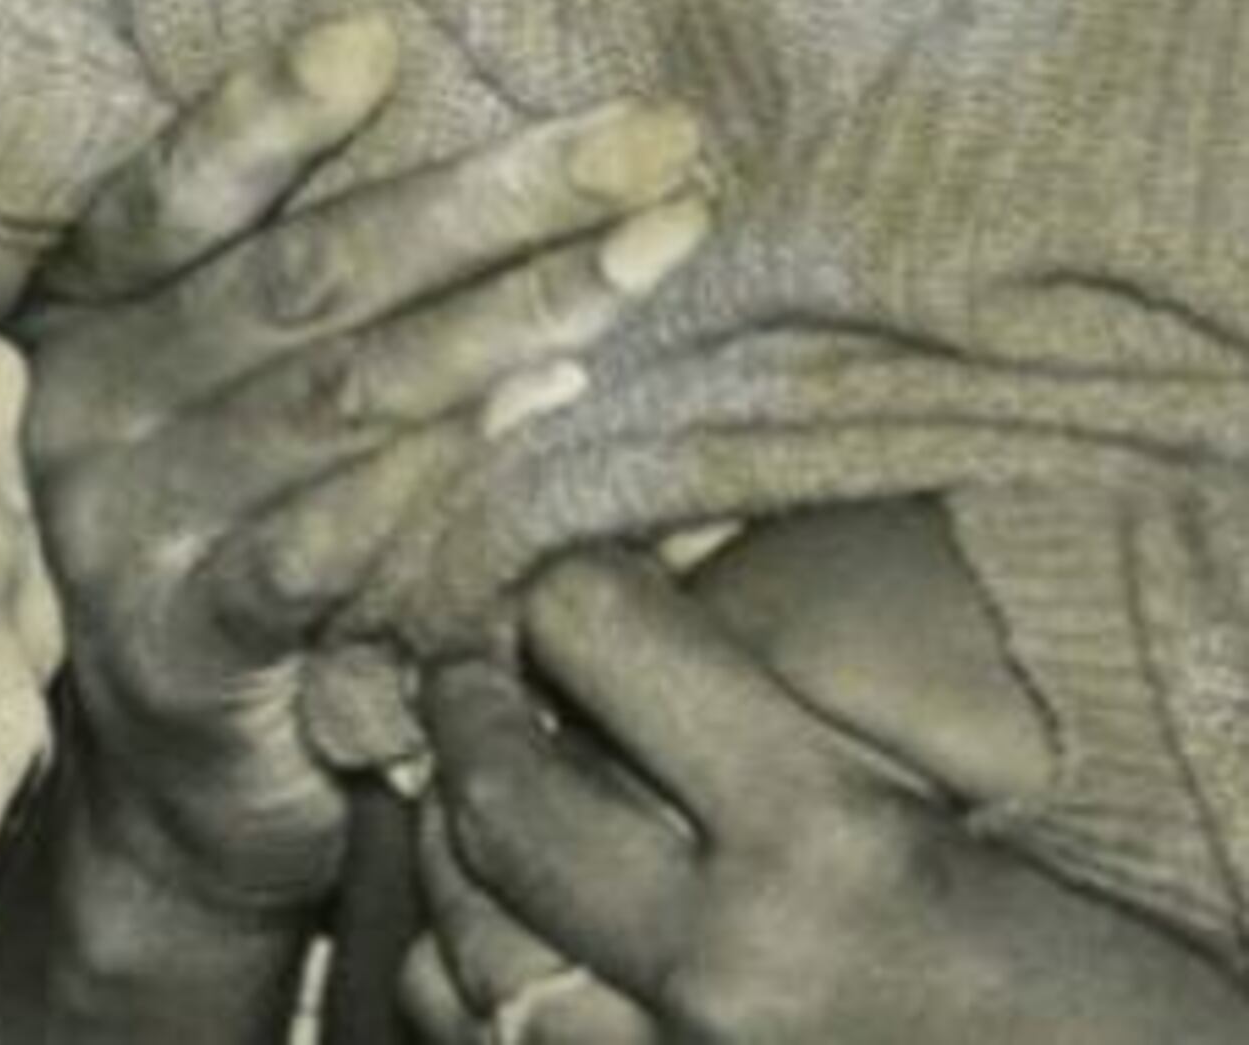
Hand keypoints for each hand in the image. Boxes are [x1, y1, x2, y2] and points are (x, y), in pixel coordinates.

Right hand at [14, 22, 710, 920]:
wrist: (171, 796)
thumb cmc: (241, 544)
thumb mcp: (238, 399)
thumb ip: (313, 295)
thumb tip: (528, 157)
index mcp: (87, 317)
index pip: (171, 195)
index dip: (265, 114)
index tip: (379, 36)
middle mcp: (83, 406)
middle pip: (295, 280)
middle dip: (487, 200)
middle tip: (646, 142)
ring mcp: (119, 531)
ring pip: (332, 401)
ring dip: (507, 319)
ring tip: (646, 259)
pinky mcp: (178, 650)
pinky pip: (321, 549)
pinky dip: (441, 477)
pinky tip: (549, 412)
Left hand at [409, 550, 1248, 1044]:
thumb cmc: (1120, 989)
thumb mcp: (1002, 819)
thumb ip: (824, 720)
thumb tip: (666, 608)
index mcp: (834, 851)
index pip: (601, 634)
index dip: (577, 588)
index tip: (577, 586)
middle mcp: (729, 969)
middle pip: (500, 797)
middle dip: (467, 706)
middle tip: (469, 668)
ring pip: (461, 944)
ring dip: (456, 855)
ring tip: (477, 799)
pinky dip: (473, 977)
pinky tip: (509, 934)